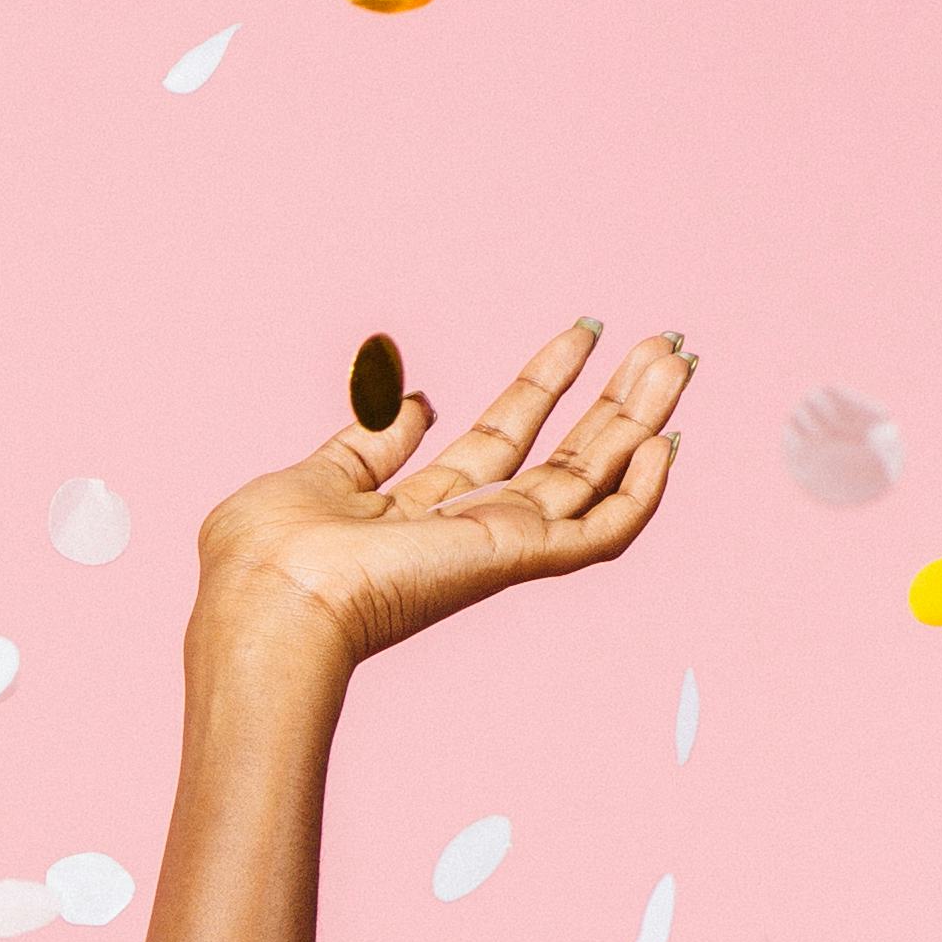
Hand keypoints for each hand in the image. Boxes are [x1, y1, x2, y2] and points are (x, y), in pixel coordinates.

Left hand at [191, 319, 687, 671]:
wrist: (266, 604)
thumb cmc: (263, 558)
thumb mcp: (313, 475)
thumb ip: (368, 440)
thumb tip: (415, 402)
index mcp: (412, 514)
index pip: (497, 441)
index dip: (541, 386)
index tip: (580, 337)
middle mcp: (461, 533)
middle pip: (559, 458)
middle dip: (611, 399)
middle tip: (661, 342)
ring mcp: (491, 548)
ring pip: (590, 483)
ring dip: (639, 419)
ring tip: (678, 357)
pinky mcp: (511, 562)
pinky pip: (598, 534)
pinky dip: (638, 495)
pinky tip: (664, 440)